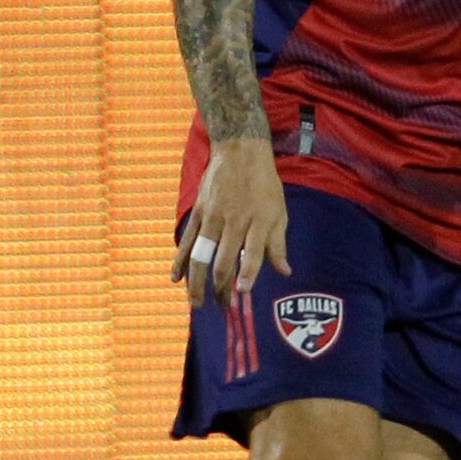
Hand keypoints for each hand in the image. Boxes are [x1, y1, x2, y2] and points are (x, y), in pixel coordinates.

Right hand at [172, 137, 291, 306]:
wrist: (240, 152)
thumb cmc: (264, 186)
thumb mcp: (279, 212)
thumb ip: (277, 245)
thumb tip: (284, 272)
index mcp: (258, 221)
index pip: (253, 253)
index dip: (248, 273)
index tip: (242, 292)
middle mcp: (234, 221)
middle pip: (224, 260)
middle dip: (221, 287)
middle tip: (223, 307)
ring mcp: (213, 217)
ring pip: (201, 254)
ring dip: (197, 281)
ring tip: (196, 303)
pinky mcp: (199, 212)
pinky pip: (187, 240)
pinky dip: (180, 261)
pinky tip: (176, 279)